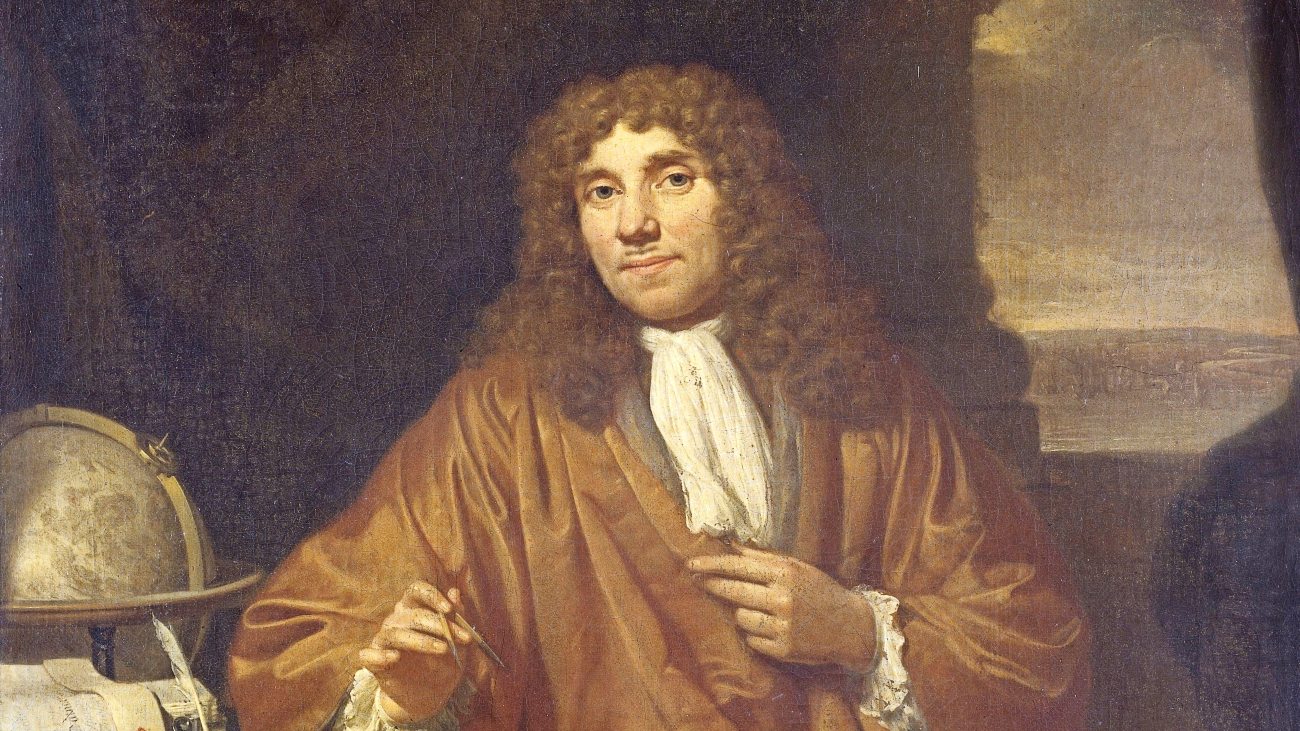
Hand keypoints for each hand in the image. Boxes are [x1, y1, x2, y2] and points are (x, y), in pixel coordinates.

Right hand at [358, 581, 474, 722]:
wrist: (431, 695)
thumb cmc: (443, 663)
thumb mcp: (457, 642)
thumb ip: (456, 617)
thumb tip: (455, 592)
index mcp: (414, 609)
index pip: (416, 590)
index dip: (431, 596)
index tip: (449, 609)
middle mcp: (396, 620)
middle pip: (412, 614)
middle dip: (439, 625)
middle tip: (460, 638)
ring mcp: (383, 640)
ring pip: (395, 633)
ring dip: (422, 641)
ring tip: (444, 649)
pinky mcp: (373, 661)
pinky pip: (367, 655)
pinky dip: (380, 655)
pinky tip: (395, 658)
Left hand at [689, 545, 875, 669]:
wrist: (852, 627)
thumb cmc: (821, 591)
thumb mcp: (798, 568)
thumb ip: (764, 558)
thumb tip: (731, 546)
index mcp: (786, 573)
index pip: (738, 566)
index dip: (711, 564)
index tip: (691, 564)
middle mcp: (783, 599)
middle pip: (733, 591)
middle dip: (712, 585)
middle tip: (697, 580)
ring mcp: (783, 626)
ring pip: (740, 617)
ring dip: (742, 612)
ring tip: (761, 610)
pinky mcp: (783, 650)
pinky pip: (752, 639)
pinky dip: (755, 633)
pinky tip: (772, 628)